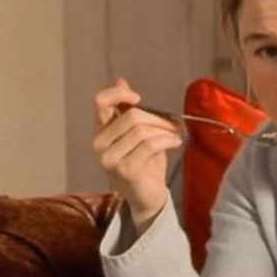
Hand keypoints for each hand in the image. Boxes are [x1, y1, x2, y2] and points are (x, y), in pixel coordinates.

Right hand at [92, 78, 181, 231]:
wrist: (148, 196)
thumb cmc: (144, 163)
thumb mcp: (138, 132)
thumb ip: (127, 109)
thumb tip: (120, 81)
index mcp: (102, 131)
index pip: (100, 102)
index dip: (119, 94)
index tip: (138, 98)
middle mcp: (100, 144)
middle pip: (131, 116)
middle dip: (157, 118)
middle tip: (173, 124)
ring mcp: (110, 159)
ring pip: (141, 130)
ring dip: (165, 130)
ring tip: (175, 136)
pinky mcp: (125, 169)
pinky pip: (150, 144)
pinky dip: (167, 140)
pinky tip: (175, 143)